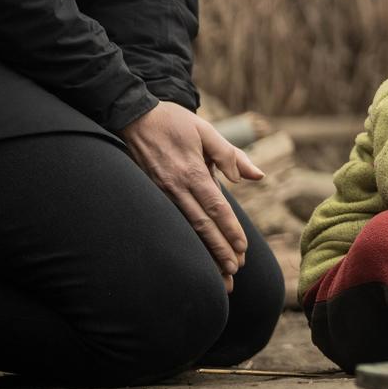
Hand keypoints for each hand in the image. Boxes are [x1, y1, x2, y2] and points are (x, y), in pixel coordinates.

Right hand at [123, 101, 261, 289]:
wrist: (132, 115)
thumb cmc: (173, 121)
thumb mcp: (206, 131)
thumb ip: (230, 155)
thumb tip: (254, 176)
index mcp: (192, 172)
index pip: (216, 207)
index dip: (229, 230)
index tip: (242, 249)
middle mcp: (175, 187)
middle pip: (201, 225)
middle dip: (218, 250)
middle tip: (234, 271)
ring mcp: (161, 192)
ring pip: (185, 228)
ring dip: (202, 251)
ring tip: (217, 273)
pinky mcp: (151, 194)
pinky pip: (171, 222)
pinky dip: (183, 240)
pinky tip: (191, 254)